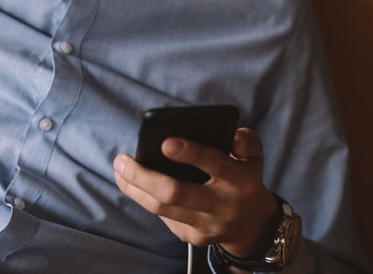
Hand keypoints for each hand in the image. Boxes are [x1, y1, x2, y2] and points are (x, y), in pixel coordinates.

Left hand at [113, 128, 294, 259]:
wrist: (249, 222)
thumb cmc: (243, 177)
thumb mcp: (253, 156)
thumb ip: (246, 141)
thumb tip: (232, 135)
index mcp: (240, 180)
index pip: (214, 163)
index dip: (190, 153)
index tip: (165, 143)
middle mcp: (224, 206)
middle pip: (176, 193)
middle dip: (143, 176)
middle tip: (122, 160)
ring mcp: (207, 225)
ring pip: (162, 208)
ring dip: (135, 188)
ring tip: (119, 170)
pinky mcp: (194, 237)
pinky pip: (164, 217)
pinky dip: (146, 198)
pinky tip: (134, 185)